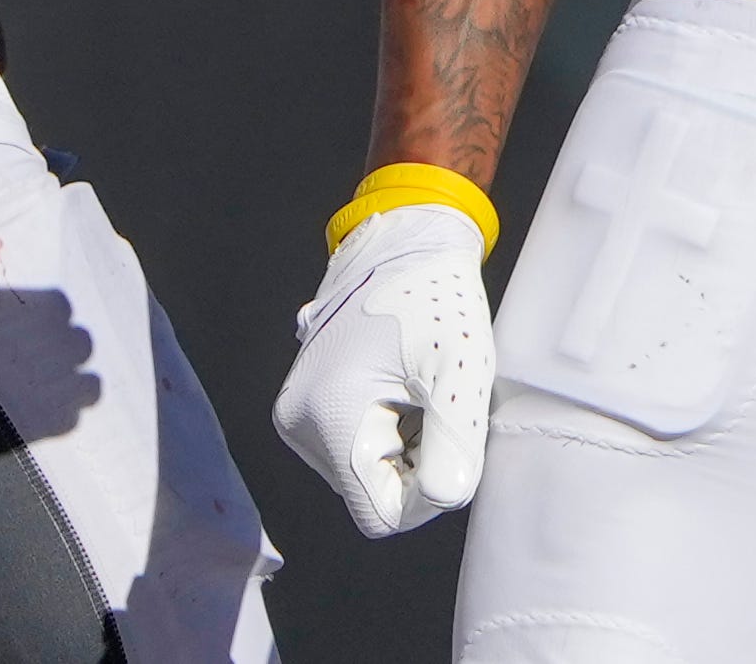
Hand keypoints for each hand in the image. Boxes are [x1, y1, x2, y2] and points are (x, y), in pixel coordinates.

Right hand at [274, 202, 492, 535]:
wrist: (405, 242)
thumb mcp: (459, 372)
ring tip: (416, 387)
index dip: (426, 492)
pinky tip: (399, 385)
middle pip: (372, 493)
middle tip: (433, 400)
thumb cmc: (436, 299)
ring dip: (403, 446)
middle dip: (415, 462)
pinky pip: (354, 449)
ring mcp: (295, 413)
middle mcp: (298, 421)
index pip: (381, 513)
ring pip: (365, 474)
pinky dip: (387, 431)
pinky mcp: (303, 405)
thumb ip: (455, 446)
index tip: (446, 434)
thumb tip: (441, 500)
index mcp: (328, 414)